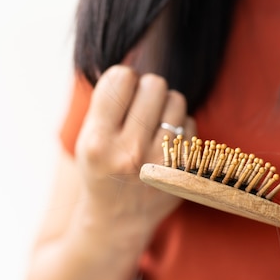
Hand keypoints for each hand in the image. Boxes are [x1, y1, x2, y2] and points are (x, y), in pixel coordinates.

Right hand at [75, 65, 195, 234]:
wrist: (118, 219)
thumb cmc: (102, 168)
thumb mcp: (89, 137)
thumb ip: (108, 101)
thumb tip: (138, 60)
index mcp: (97, 142)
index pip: (121, 77)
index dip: (123, 79)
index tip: (122, 93)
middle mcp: (130, 153)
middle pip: (154, 84)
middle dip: (147, 89)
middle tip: (139, 109)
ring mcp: (162, 165)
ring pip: (176, 100)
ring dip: (165, 106)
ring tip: (152, 127)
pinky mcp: (185, 172)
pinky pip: (190, 123)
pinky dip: (179, 127)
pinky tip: (165, 144)